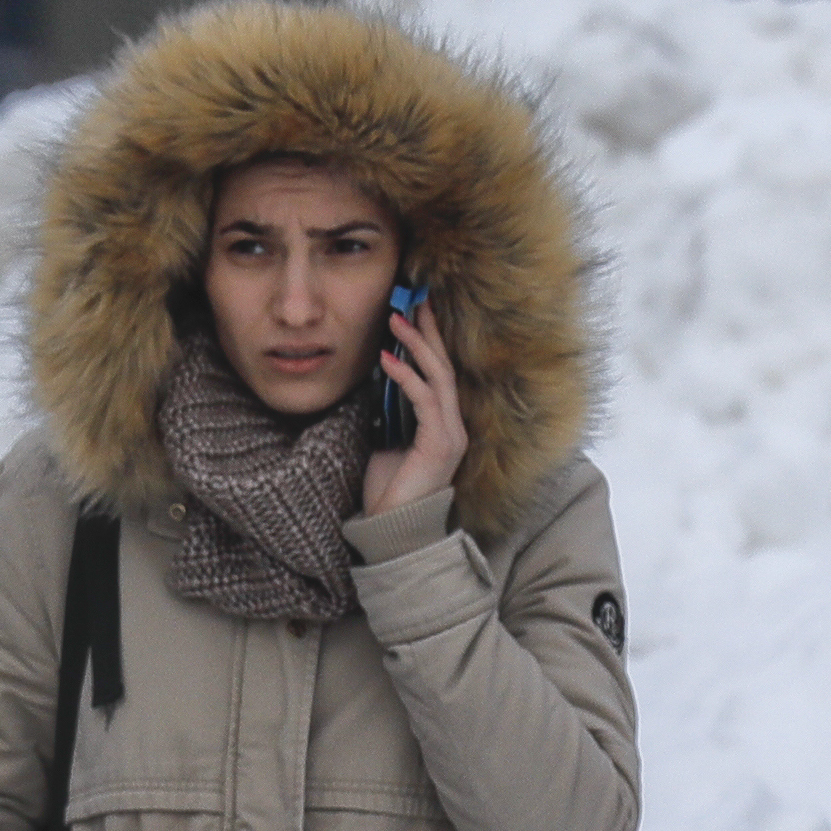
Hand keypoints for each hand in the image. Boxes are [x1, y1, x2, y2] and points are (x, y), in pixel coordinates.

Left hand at [361, 298, 467, 519]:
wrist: (392, 531)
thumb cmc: (388, 491)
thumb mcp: (386, 441)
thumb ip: (389, 414)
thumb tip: (377, 383)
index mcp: (444, 425)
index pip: (440, 373)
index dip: (429, 340)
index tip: (414, 311)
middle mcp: (454, 427)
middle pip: (445, 366)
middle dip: (428, 331)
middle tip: (411, 300)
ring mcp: (450, 435)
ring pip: (439, 377)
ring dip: (416, 345)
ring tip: (395, 320)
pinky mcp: (440, 444)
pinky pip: (425, 400)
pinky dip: (406, 376)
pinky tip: (387, 358)